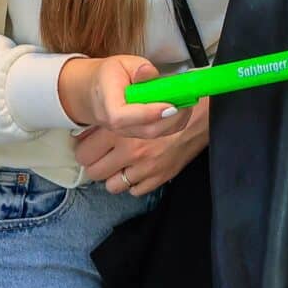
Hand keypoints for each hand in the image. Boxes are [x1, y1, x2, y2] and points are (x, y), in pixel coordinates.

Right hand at [55, 54, 187, 137]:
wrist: (92, 91)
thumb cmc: (108, 76)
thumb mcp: (121, 63)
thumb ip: (137, 69)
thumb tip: (148, 72)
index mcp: (107, 104)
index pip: (123, 116)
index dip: (148, 113)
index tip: (170, 105)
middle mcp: (115, 124)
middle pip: (145, 130)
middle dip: (171, 118)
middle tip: (188, 102)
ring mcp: (126, 132)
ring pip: (153, 134)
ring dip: (175, 120)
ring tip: (188, 102)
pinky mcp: (136, 134)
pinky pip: (156, 133)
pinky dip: (172, 123)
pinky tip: (181, 109)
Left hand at [75, 101, 208, 195]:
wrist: (203, 115)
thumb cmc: (172, 102)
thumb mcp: (140, 97)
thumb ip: (115, 111)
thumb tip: (93, 119)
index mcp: (119, 130)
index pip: (84, 151)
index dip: (85, 148)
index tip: (89, 145)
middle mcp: (128, 152)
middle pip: (94, 172)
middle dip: (97, 164)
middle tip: (103, 157)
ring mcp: (144, 168)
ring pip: (112, 186)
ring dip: (115, 176)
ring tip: (120, 166)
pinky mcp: (159, 178)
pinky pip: (135, 191)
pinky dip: (134, 182)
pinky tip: (139, 170)